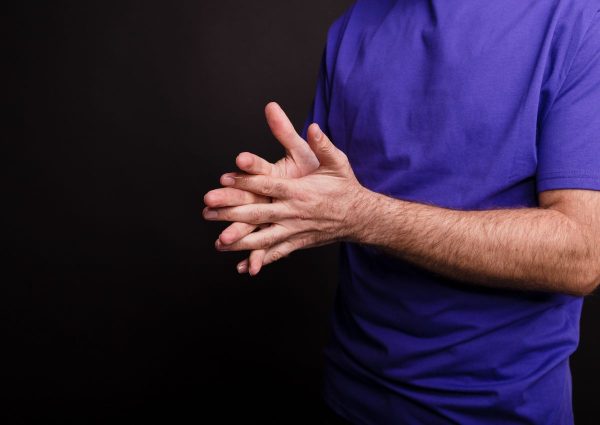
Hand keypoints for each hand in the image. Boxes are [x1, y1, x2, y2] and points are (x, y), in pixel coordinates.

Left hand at [203, 123, 368, 274]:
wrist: (360, 217)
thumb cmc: (345, 187)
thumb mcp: (337, 163)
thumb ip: (323, 146)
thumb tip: (314, 127)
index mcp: (299, 191)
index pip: (268, 185)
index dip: (245, 181)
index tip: (224, 179)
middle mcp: (294, 212)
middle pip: (258, 212)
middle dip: (231, 213)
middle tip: (207, 211)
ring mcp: (294, 230)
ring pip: (263, 238)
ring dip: (239, 241)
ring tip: (218, 242)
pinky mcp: (298, 242)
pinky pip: (276, 253)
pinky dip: (260, 260)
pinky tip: (242, 267)